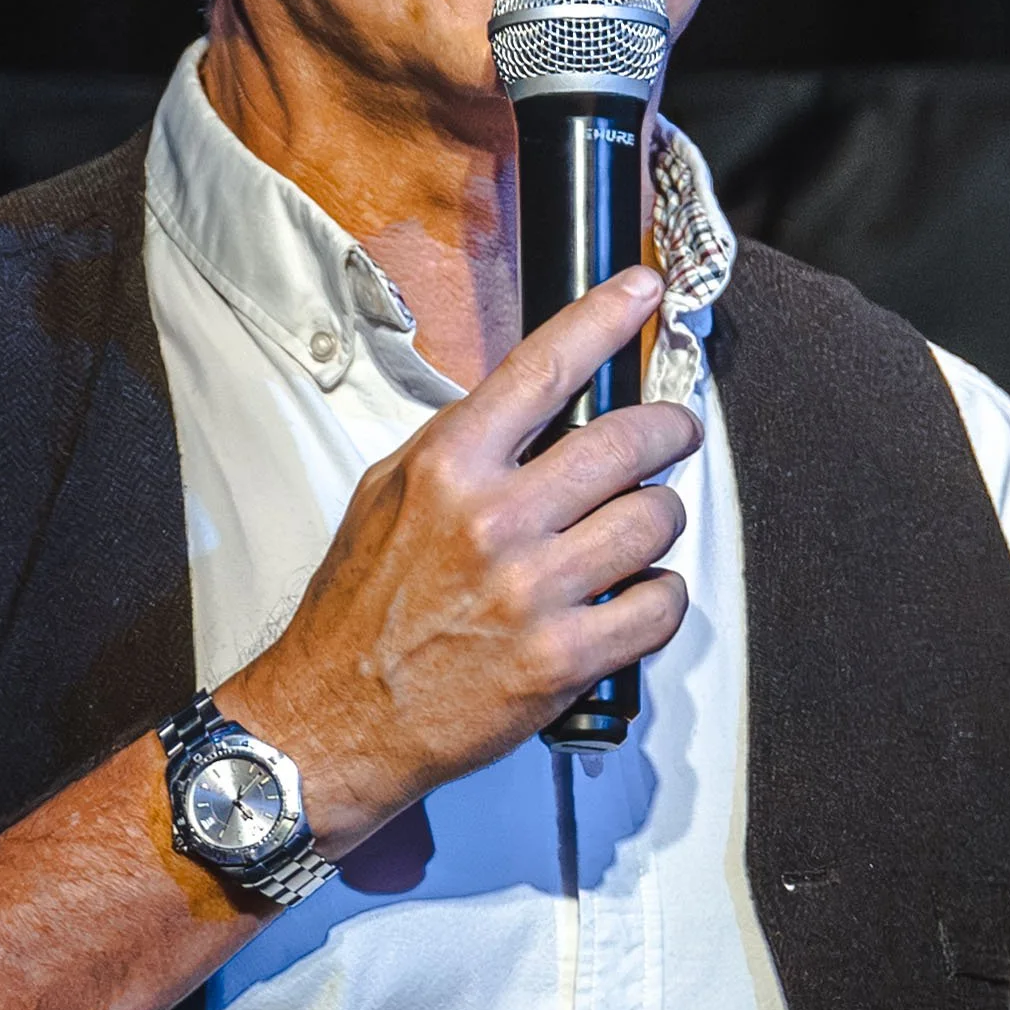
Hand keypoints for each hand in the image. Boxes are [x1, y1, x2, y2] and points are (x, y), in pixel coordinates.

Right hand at [221, 266, 698, 850]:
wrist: (333, 718)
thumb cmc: (358, 613)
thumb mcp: (384, 497)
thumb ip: (458, 450)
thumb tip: (528, 407)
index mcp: (449, 467)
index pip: (545, 366)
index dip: (606, 318)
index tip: (643, 292)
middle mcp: (494, 520)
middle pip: (626, 441)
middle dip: (669, 430)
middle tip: (676, 433)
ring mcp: (533, 591)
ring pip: (655, 520)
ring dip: (662, 519)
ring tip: (642, 529)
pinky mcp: (563, 659)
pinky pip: (659, 605)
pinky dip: (663, 597)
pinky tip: (639, 597)